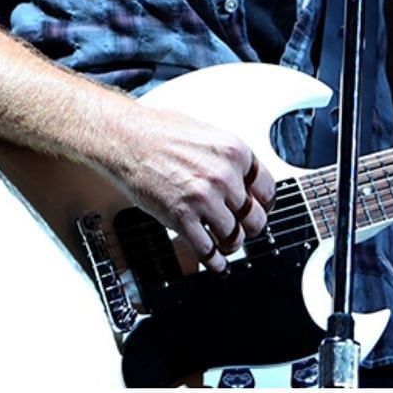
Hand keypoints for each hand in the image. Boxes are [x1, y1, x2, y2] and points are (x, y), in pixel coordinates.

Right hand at [103, 104, 274, 273]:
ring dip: (231, 244)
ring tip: (226, 244)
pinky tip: (214, 261)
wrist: (125, 137)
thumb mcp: (208, 135)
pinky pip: (207, 251)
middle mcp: (224, 176)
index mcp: (235, 152)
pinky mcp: (181, 218)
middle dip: (249, 227)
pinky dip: (213, 261)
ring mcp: (203, 199)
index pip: (267, 190)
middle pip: (254, 218)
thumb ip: (228, 159)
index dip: (264, 205)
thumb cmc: (159, 131)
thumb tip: (241, 179)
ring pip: (234, 237)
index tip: (259, 211)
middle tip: (242, 229)